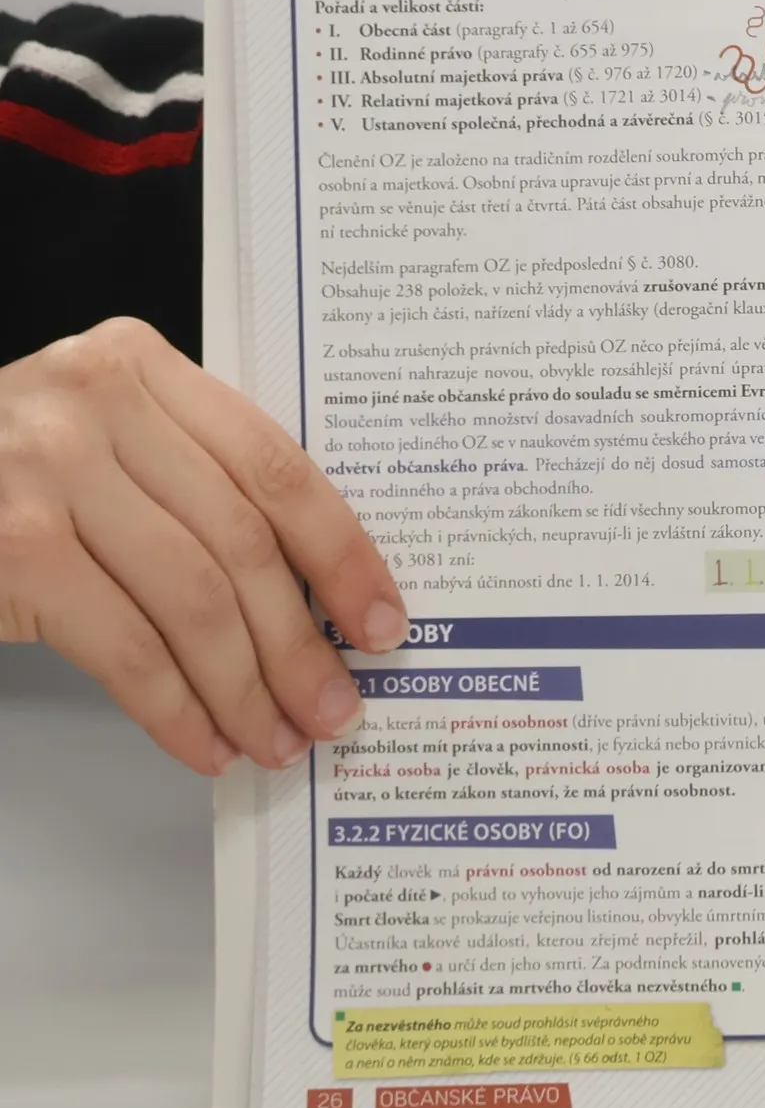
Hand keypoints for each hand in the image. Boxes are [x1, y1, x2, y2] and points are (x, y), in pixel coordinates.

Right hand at [0, 318, 407, 776]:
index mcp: (139, 365)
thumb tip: (317, 600)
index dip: (343, 556)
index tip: (384, 622)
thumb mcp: (100, 444)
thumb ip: (193, 483)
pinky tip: (204, 742)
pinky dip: (176, 709)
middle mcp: (93, 402)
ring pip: (194, 601)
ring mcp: (44, 470)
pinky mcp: (11, 546)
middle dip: (301, 644)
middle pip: (243, 542)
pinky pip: (125, 647)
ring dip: (247, 689)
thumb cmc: (0, 479)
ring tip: (278, 739)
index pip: (276, 467)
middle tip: (336, 708)